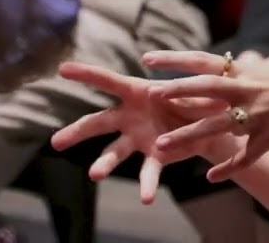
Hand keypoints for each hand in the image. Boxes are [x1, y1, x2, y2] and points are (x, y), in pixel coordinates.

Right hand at [51, 60, 226, 203]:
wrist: (212, 121)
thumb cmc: (196, 95)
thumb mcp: (192, 86)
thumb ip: (179, 90)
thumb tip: (157, 93)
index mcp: (137, 91)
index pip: (107, 81)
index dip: (86, 74)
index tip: (62, 69)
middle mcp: (131, 116)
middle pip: (98, 122)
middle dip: (77, 132)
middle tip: (56, 142)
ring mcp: (139, 138)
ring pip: (115, 151)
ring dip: (104, 163)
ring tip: (94, 175)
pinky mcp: (155, 156)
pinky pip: (148, 171)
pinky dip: (147, 184)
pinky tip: (146, 199)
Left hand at [145, 50, 268, 181]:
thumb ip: (246, 75)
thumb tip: (226, 66)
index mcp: (249, 72)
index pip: (205, 61)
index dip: (176, 59)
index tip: (148, 57)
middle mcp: (251, 90)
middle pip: (206, 89)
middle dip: (176, 91)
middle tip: (149, 94)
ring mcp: (261, 114)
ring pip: (217, 127)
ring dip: (186, 137)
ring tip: (160, 147)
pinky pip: (246, 156)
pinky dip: (228, 167)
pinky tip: (211, 176)